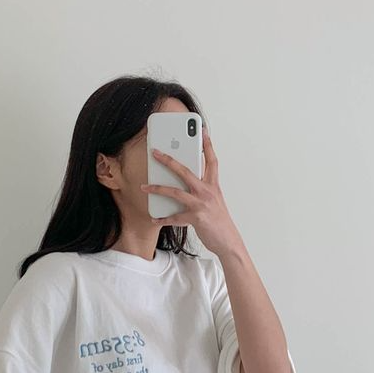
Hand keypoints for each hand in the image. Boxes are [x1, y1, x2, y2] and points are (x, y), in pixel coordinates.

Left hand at [141, 126, 245, 256]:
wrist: (228, 241)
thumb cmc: (219, 221)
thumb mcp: (215, 201)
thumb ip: (203, 189)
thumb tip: (186, 182)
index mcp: (213, 185)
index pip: (211, 160)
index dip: (207, 145)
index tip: (202, 130)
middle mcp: (208, 192)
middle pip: (185, 170)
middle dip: (168, 160)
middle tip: (155, 152)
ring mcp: (201, 204)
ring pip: (175, 192)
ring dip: (157, 189)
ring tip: (145, 187)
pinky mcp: (196, 218)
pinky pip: (174, 217)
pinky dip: (163, 218)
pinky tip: (155, 218)